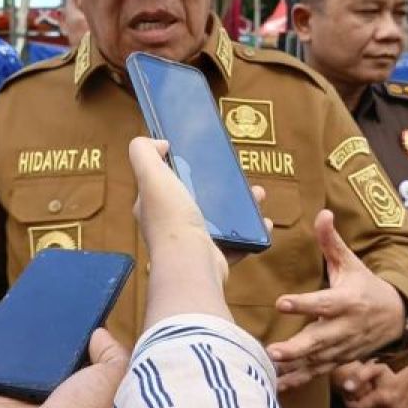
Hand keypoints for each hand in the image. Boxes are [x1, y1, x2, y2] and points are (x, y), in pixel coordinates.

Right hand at [0, 314, 129, 407]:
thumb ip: (111, 355)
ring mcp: (3, 404)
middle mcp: (34, 398)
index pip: (57, 359)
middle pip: (18, 361)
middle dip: (10, 337)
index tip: (44, 312)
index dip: (51, 337)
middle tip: (3, 311)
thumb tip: (99, 332)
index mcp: (67, 393)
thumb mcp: (110, 381)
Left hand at [129, 136, 269, 328]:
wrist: (191, 263)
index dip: (180, 168)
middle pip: (197, 199)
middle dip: (218, 186)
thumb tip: (159, 143)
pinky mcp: (215, 257)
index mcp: (154, 206)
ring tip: (258, 195)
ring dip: (240, 206)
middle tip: (238, 177)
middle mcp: (172, 226)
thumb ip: (143, 152)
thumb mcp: (150, 175)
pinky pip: (237, 242)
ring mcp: (194, 243)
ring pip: (220, 219)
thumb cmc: (171, 218)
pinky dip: (251, 232)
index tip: (200, 158)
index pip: (164, 183)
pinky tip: (264, 222)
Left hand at [267, 210, 405, 390]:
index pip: (323, 303)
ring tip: (269, 368)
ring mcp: (342, 348)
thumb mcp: (351, 264)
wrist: (396, 319)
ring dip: (294, 367)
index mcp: (347, 301)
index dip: (303, 304)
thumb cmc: (365, 287)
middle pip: (319, 340)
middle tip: (273, 351)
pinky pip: (317, 373)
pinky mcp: (338, 361)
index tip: (281, 302)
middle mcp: (345, 327)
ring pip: (317, 360)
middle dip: (297, 347)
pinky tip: (277, 385)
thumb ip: (332, 242)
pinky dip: (299, 380)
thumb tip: (322, 213)